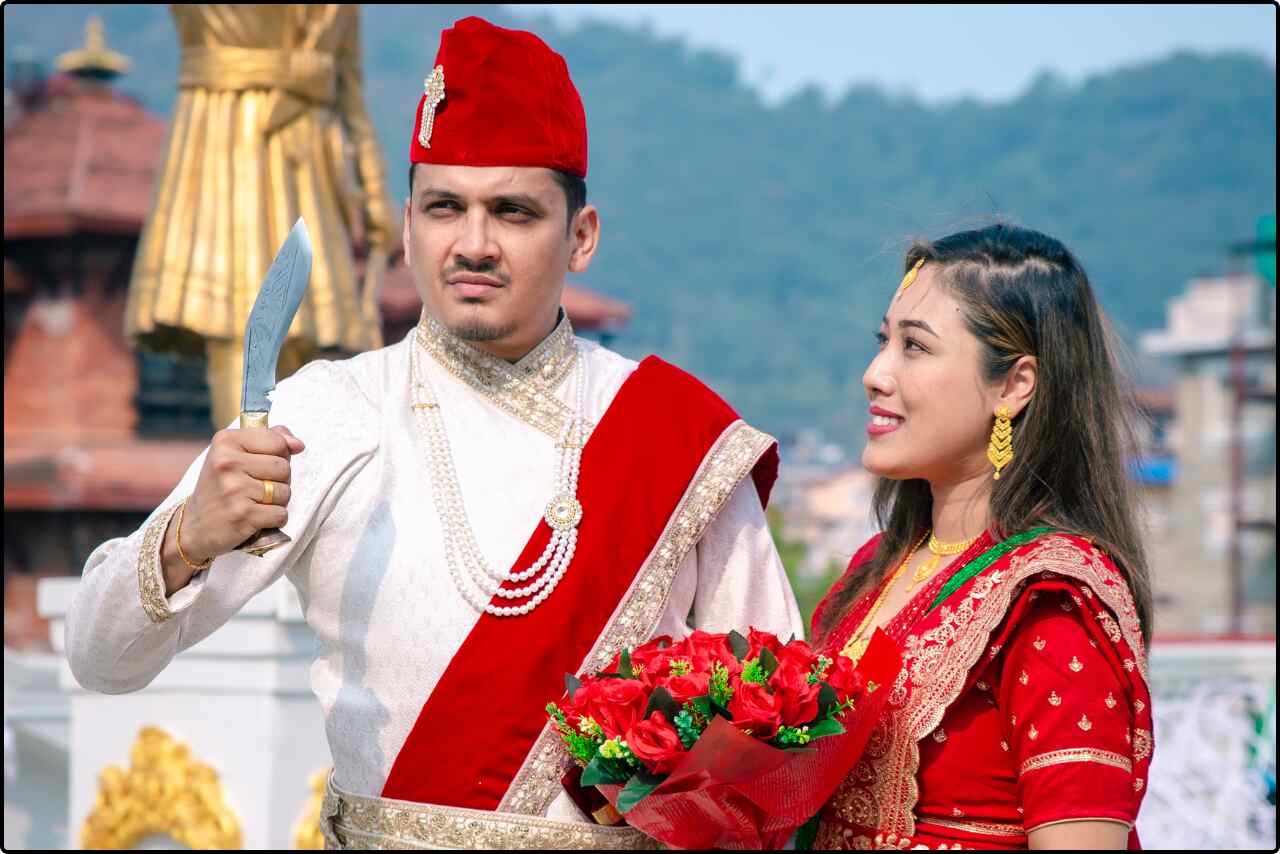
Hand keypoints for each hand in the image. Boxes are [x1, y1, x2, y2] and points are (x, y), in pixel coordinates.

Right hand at [180, 424, 305, 561]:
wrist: (196, 526)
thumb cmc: (222, 486)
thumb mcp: (235, 454)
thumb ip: (270, 440)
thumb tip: (298, 444)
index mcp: (225, 441)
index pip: (278, 442)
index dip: (279, 455)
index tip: (260, 465)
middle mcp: (227, 462)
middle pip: (284, 467)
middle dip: (278, 480)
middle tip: (255, 487)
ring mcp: (234, 489)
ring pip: (285, 491)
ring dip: (276, 501)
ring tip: (254, 502)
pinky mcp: (243, 514)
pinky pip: (281, 514)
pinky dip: (274, 519)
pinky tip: (255, 517)